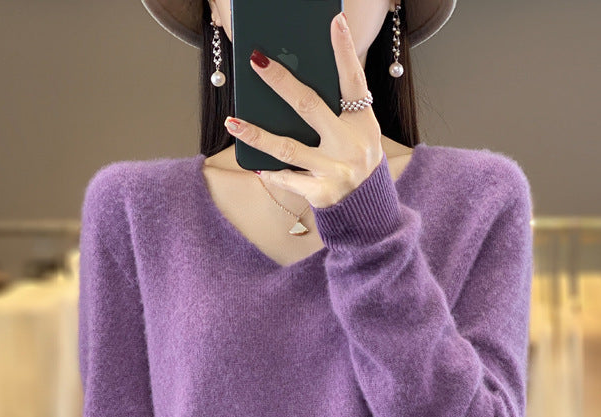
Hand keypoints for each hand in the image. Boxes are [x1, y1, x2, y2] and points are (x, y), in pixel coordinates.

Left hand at [223, 12, 384, 208]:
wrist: (367, 211)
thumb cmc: (354, 162)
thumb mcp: (357, 135)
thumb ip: (334, 113)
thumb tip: (290, 87)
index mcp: (362, 124)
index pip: (353, 82)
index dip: (344, 51)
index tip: (334, 21)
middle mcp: (351, 146)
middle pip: (309, 107)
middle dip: (281, 82)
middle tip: (256, 61)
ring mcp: (336, 171)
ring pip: (288, 148)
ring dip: (257, 135)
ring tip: (233, 121)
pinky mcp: (322, 195)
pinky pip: (287, 180)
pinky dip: (270, 173)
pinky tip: (255, 165)